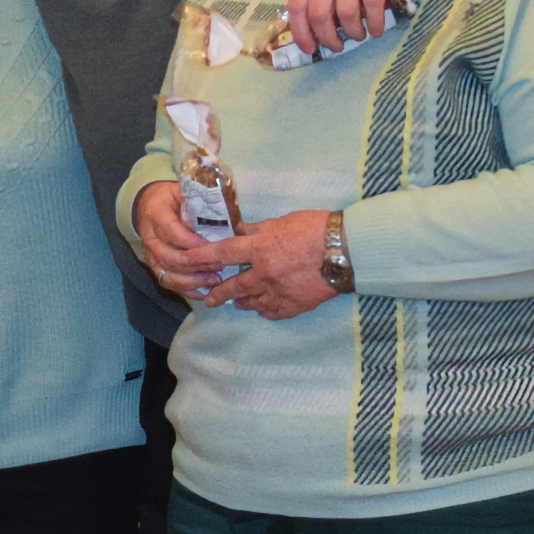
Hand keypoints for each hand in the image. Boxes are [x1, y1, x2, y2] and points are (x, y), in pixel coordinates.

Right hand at [129, 181, 226, 300]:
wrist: (149, 205)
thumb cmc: (173, 198)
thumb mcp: (184, 192)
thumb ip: (201, 204)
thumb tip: (228, 219)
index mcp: (155, 214)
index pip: (171, 232)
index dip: (193, 242)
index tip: (215, 247)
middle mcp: (149, 237)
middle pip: (170, 257)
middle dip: (197, 264)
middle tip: (220, 265)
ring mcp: (149, 255)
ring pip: (168, 275)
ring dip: (193, 280)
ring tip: (215, 280)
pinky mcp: (154, 267)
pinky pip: (169, 283)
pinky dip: (187, 290)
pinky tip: (206, 291)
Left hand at [198, 209, 336, 320]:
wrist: (348, 251)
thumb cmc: (317, 229)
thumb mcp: (282, 221)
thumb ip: (257, 230)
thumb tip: (239, 232)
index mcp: (260, 249)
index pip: (222, 254)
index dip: (200, 258)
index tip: (185, 262)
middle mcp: (265, 273)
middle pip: (234, 286)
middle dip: (219, 293)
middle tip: (209, 298)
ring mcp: (280, 292)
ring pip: (252, 302)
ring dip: (241, 302)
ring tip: (235, 303)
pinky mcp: (296, 304)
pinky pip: (273, 312)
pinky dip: (265, 310)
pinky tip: (261, 309)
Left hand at [284, 0, 411, 56]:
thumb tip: (319, 25)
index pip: (297, 6)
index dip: (301, 32)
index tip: (310, 49)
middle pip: (319, 13)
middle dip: (328, 38)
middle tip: (338, 46)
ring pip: (346, 11)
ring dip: (353, 32)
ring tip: (360, 36)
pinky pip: (372, 2)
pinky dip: (374, 21)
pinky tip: (377, 29)